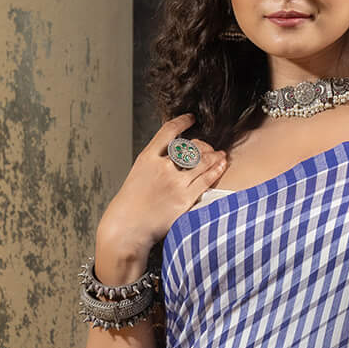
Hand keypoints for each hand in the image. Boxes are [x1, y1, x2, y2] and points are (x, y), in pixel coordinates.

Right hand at [98, 113, 229, 262]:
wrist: (127, 228)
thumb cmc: (130, 206)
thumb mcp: (137, 175)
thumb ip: (154, 164)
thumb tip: (172, 157)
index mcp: (147, 158)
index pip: (168, 131)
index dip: (182, 122)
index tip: (191, 119)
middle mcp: (162, 167)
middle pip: (189, 147)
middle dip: (203, 145)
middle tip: (209, 147)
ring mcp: (175, 183)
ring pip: (201, 162)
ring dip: (214, 156)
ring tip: (220, 155)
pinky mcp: (185, 199)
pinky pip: (206, 180)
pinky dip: (216, 170)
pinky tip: (221, 165)